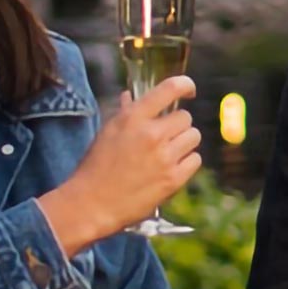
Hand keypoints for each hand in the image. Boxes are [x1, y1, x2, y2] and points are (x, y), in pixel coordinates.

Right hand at [36, 75, 201, 255]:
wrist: (92, 203)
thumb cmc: (96, 166)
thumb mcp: (107, 132)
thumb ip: (125, 112)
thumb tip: (131, 96)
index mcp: (133, 118)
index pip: (170, 89)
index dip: (185, 85)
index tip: (188, 90)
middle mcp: (151, 134)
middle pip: (185, 117)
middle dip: (177, 125)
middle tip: (164, 137)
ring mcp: (164, 157)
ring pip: (194, 136)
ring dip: (184, 143)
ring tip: (167, 152)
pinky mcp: (173, 179)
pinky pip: (195, 159)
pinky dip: (187, 162)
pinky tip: (171, 167)